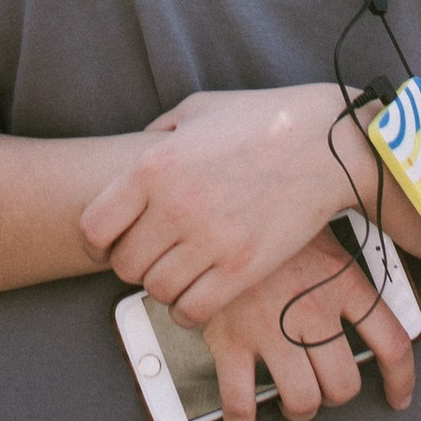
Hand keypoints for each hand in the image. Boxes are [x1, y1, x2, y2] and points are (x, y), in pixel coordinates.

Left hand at [79, 84, 362, 322]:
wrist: (326, 144)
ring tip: (180, 270)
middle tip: (155, 253)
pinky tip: (200, 290)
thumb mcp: (198, 110)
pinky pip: (191, 311)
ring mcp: (208, 242)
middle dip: (135, 261)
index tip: (119, 236)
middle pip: (124, 264)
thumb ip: (158, 134)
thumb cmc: (261, 120)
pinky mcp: (241, 270)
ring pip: (155, 290)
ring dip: (163, 285)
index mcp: (153, 167)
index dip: (102, 236)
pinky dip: (188, 308)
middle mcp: (174, 207)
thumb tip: (137, 151)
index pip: (94, 227)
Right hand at [198, 232, 418, 420]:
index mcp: (342, 281)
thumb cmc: (270, 214)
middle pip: (343, 384)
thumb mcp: (320, 227)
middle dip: (335, 396)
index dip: (400, 379)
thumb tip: (372, 275)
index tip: (398, 397)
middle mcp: (313, 309)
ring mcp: (271, 327)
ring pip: (302, 399)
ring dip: (299, 409)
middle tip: (324, 388)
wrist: (216, 201)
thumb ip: (343, 261)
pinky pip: (241, 400)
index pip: (391, 342)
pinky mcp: (230, 338)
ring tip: (291, 401)